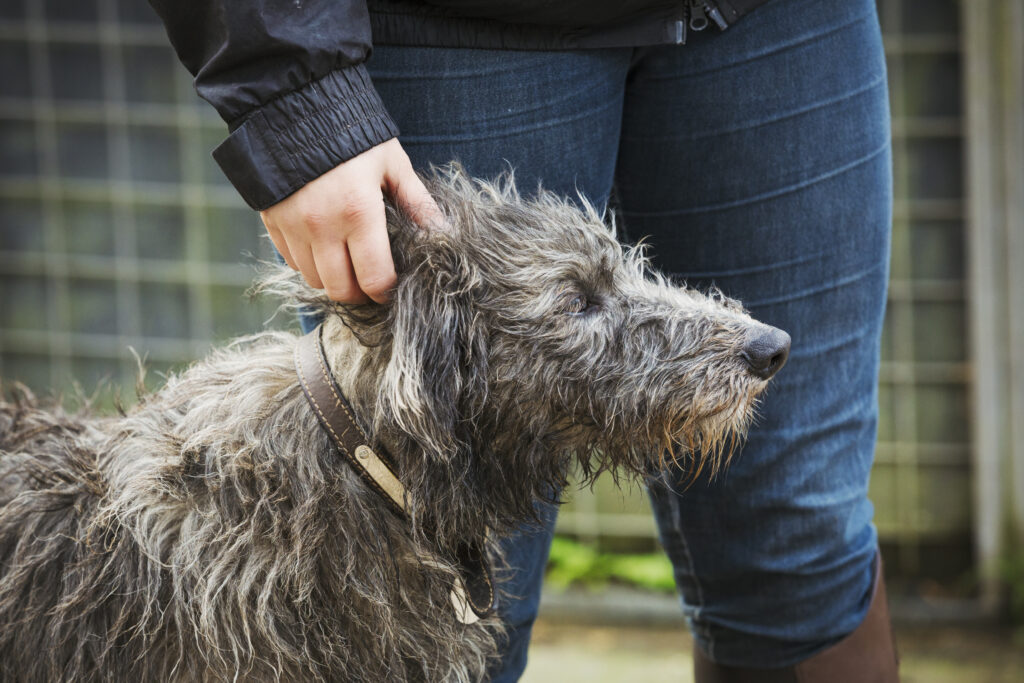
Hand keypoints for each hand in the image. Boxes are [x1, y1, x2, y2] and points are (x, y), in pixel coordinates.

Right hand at [260, 138, 440, 303]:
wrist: (294, 104)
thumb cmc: (351, 135)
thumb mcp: (391, 163)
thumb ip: (416, 202)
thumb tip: (443, 232)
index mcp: (359, 213)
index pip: (374, 279)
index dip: (386, 290)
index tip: (392, 286)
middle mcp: (323, 227)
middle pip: (341, 289)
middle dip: (359, 291)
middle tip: (370, 278)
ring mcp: (293, 227)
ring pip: (313, 280)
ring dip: (332, 278)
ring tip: (346, 260)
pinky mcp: (272, 222)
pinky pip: (290, 261)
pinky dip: (308, 261)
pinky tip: (322, 244)